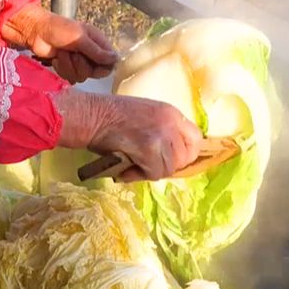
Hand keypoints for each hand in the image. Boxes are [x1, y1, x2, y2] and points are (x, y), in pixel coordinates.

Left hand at [3, 5, 117, 82]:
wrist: (36, 32)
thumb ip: (97, 51)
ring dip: (69, 66)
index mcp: (97, 42)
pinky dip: (61, 68)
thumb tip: (116, 59)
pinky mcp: (66, 67)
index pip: (110, 62)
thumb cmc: (59, 29)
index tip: (94, 64)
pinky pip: (70, 77)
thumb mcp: (80, 38)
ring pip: (81, 76)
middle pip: (95, 72)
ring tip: (62, 53)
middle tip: (73, 54)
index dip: (103, 67)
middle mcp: (90, 53)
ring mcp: (78, 61)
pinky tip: (56, 59)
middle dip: (81, 65)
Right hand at [55, 91, 202, 180]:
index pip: (196, 139)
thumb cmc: (111, 116)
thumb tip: (169, 157)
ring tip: (133, 166)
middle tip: (147, 165)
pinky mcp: (150, 149)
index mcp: (171, 113)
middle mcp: (171, 123)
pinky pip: (154, 173)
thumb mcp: (145, 116)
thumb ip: (162, 131)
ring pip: (169, 168)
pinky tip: (126, 169)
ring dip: (151, 171)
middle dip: (167, 165)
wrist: (92, 116)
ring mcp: (162, 135)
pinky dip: (140, 175)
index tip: (172, 159)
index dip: (186, 153)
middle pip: (184, 157)